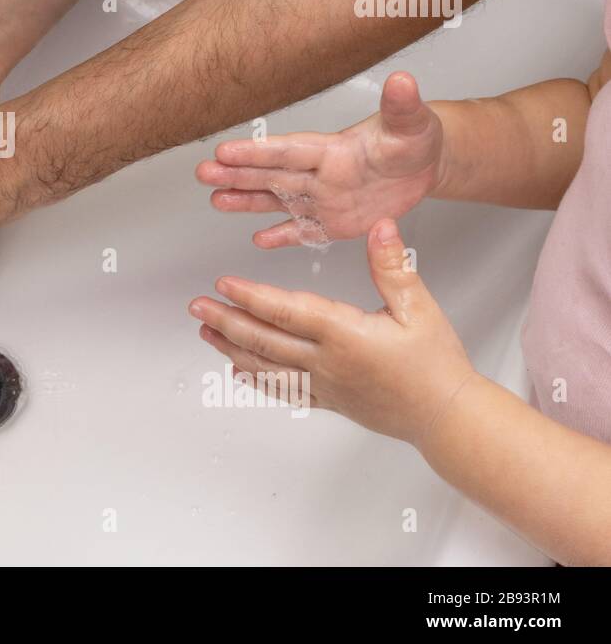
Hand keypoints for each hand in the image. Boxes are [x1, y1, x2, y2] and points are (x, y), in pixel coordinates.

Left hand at [187, 218, 475, 444]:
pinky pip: (284, 389)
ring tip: (206, 333)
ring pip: (266, 366)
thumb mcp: (418, 307)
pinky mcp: (329, 401)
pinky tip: (238, 371)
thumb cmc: (435, 364)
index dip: (251, 296)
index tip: (223, 283)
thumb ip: (393, 266)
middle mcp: (327, 362)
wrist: (447, 417)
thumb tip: (381, 226)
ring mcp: (324, 384)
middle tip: (197, 307)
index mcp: (344, 334)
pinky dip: (256, 379)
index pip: (286, 311)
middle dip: (226, 321)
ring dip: (231, 348)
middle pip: (264, 339)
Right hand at [195, 72, 444, 247]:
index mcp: (331, 149)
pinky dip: (283, 236)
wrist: (425, 166)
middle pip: (271, 174)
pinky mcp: (333, 222)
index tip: (225, 150)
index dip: (257, 151)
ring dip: (246, 201)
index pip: (288, 151)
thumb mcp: (413, 123)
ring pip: (277, 201)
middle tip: (204, 172)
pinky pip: (304, 231)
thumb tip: (403, 80)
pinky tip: (259, 239)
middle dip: (237, 174)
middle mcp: (319, 173)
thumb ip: (402, 105)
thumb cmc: (415, 139)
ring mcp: (322, 198)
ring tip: (216, 200)